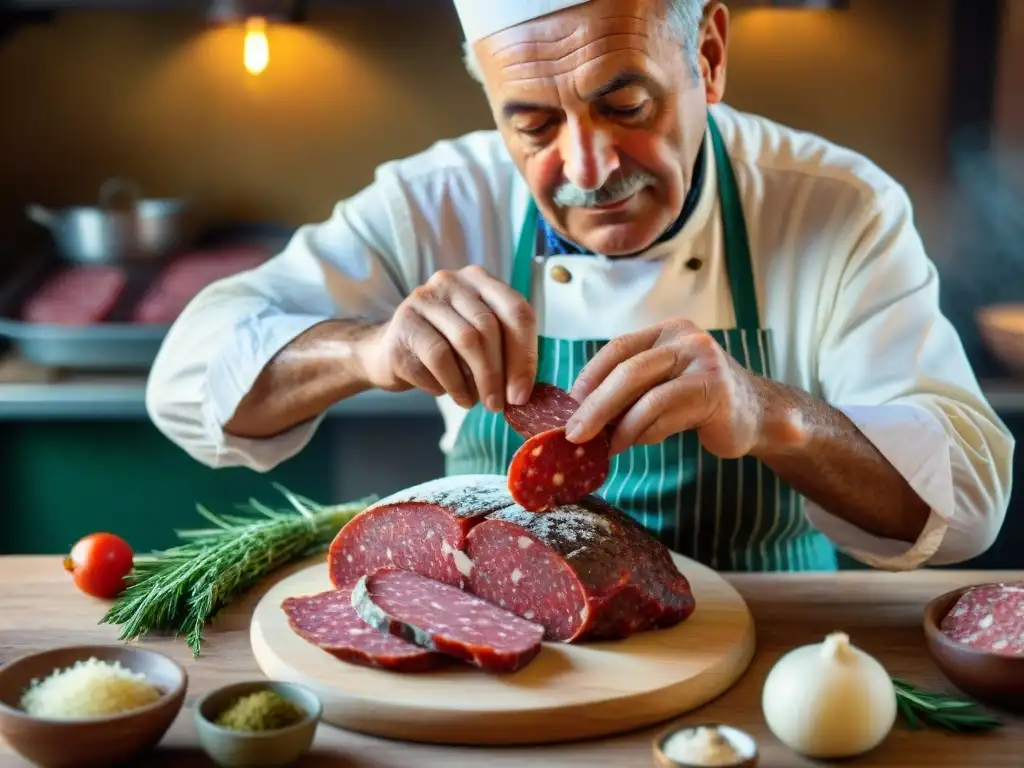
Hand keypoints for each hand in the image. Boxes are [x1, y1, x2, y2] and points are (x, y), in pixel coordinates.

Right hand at [357, 265, 537, 410]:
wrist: (385, 352)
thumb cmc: (442, 346)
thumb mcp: (477, 339)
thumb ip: (504, 350)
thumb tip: (522, 390)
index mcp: (478, 280)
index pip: (516, 311)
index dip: (525, 355)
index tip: (521, 393)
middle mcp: (450, 282)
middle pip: (489, 328)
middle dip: (499, 373)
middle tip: (499, 404)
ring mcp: (422, 301)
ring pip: (465, 342)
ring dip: (476, 382)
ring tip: (476, 402)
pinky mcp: (403, 326)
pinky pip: (437, 360)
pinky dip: (451, 385)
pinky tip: (453, 395)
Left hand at [564, 319, 765, 457]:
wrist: (758, 415)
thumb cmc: (700, 403)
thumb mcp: (661, 387)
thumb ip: (629, 392)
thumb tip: (578, 415)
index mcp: (667, 332)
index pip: (617, 349)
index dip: (588, 378)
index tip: (567, 406)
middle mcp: (686, 339)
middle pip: (626, 370)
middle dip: (594, 405)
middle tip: (573, 433)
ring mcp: (703, 362)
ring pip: (645, 394)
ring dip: (617, 426)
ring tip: (603, 447)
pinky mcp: (715, 391)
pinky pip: (666, 413)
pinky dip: (644, 433)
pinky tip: (633, 444)